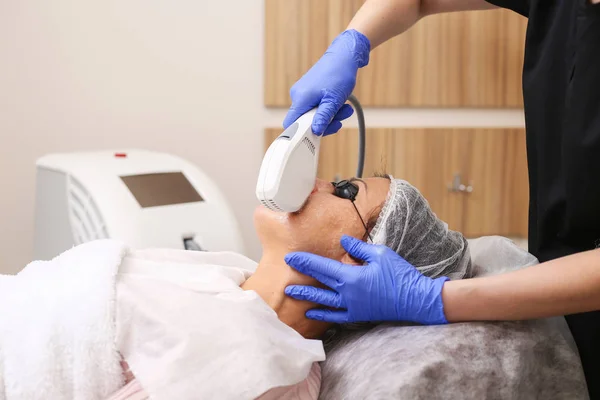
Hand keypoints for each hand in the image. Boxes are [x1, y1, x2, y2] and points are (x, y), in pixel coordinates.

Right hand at [283, 30, 370, 135]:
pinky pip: (316, 106)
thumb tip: (316, 132)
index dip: (301, 133)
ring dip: (330, 116)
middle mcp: (298, 96)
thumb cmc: (339, 74)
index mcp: (300, 98)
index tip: (317, 135)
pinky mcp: (309, 91)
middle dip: (324, 123)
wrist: (344, 56)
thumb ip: (323, 118)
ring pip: (313, 114)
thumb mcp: (333, 100)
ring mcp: (303, 93)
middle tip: (339, 120)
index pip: (291, 124)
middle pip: (305, 121)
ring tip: (345, 109)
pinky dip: (328, 108)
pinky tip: (340, 104)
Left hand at [284, 235, 448, 324]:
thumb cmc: (400, 275)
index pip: (321, 267)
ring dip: (306, 297)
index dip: (305, 262)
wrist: (416, 300)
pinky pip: (336, 316)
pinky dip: (322, 314)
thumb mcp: (380, 254)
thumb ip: (359, 248)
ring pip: (323, 302)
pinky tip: (312, 312)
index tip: (290, 258)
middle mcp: (347, 294)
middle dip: (301, 277)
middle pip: (318, 284)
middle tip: (285, 273)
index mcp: (351, 277)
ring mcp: (352, 307)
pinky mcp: (358, 315)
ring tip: (291, 294)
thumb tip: (343, 241)